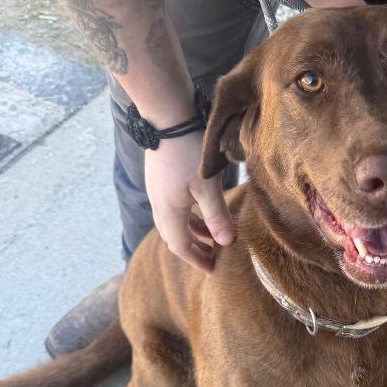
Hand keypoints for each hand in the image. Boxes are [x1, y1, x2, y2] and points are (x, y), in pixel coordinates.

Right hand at [144, 133, 233, 271]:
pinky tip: (203, 209)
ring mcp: (158, 190)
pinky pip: (174, 206)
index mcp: (168, 211)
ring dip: (193, 231)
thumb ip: (217, 215)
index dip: (197, 260)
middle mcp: (159, 204)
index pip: (180, 246)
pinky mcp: (161, 178)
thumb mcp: (207, 186)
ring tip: (213, 236)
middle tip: (213, 257)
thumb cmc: (188, 151)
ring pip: (175, 220)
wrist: (167, 117)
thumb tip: (228, 243)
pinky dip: (189, 215)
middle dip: (194, 248)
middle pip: (174, 236)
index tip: (213, 269)